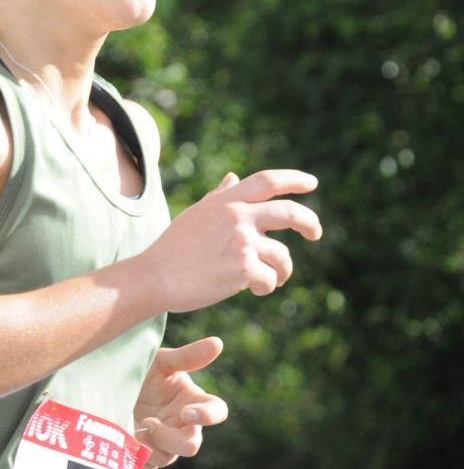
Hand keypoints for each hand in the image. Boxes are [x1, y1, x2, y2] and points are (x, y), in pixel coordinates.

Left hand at [133, 336, 227, 468]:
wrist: (109, 383)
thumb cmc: (141, 369)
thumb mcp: (160, 361)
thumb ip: (187, 356)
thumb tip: (218, 342)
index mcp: (193, 400)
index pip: (216, 411)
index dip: (208, 415)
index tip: (188, 412)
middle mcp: (183, 424)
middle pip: (191, 444)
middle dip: (172, 438)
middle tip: (149, 422)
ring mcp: (166, 441)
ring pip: (169, 456)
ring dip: (152, 445)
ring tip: (135, 428)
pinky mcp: (148, 452)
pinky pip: (151, 463)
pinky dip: (139, 453)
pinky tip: (127, 437)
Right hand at [138, 169, 321, 312]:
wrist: (154, 277)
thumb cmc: (172, 249)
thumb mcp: (196, 215)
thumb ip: (219, 196)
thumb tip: (233, 178)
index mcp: (225, 201)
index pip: (267, 181)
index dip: (294, 179)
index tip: (312, 183)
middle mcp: (236, 216)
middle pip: (289, 213)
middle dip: (309, 223)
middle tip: (315, 233)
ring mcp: (242, 241)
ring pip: (282, 255)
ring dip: (282, 270)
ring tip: (272, 279)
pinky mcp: (244, 268)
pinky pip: (270, 279)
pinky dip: (265, 287)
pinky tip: (252, 290)